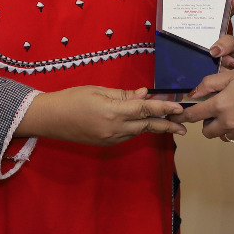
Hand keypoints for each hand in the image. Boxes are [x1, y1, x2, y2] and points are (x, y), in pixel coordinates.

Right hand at [18, 86, 184, 145]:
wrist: (50, 119)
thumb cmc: (72, 99)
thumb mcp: (99, 91)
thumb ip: (123, 94)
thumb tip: (144, 95)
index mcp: (113, 112)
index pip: (145, 110)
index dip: (164, 109)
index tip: (179, 108)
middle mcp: (115, 129)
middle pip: (147, 125)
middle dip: (167, 125)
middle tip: (183, 125)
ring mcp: (111, 139)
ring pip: (139, 131)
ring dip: (153, 126)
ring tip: (169, 122)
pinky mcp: (107, 143)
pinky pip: (128, 135)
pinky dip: (138, 128)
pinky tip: (144, 123)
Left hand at [180, 64, 233, 141]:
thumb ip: (210, 83)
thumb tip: (193, 93)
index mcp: (221, 104)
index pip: (194, 115)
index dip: (183, 116)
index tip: (176, 117)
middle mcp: (228, 121)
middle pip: (206, 131)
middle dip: (205, 122)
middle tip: (213, 109)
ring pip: (220, 135)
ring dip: (219, 127)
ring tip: (230, 111)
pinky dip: (233, 128)